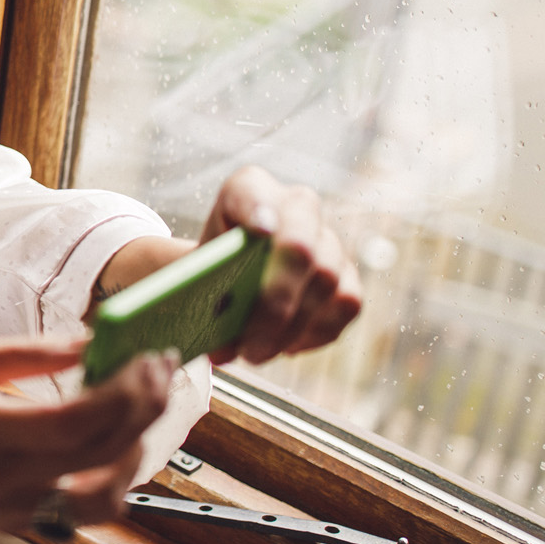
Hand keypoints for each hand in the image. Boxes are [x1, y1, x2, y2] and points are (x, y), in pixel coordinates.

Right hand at [0, 338, 176, 534]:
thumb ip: (31, 353)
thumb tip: (93, 341)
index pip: (74, 424)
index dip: (123, 394)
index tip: (146, 361)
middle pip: (99, 458)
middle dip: (143, 413)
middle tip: (157, 373)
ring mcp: (4, 510)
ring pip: (103, 501)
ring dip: (134, 455)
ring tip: (138, 412)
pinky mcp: (12, 523)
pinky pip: (79, 510)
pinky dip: (107, 476)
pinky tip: (109, 439)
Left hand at [201, 165, 362, 363]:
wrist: (233, 273)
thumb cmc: (211, 269)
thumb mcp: (195, 270)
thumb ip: (200, 289)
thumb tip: (217, 344)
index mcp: (247, 189)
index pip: (251, 190)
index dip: (258, 209)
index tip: (259, 230)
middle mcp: (296, 205)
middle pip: (299, 246)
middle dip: (275, 302)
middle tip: (249, 347)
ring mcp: (328, 238)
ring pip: (326, 280)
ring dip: (291, 329)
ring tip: (255, 354)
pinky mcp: (349, 273)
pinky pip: (346, 304)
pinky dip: (316, 333)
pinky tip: (285, 347)